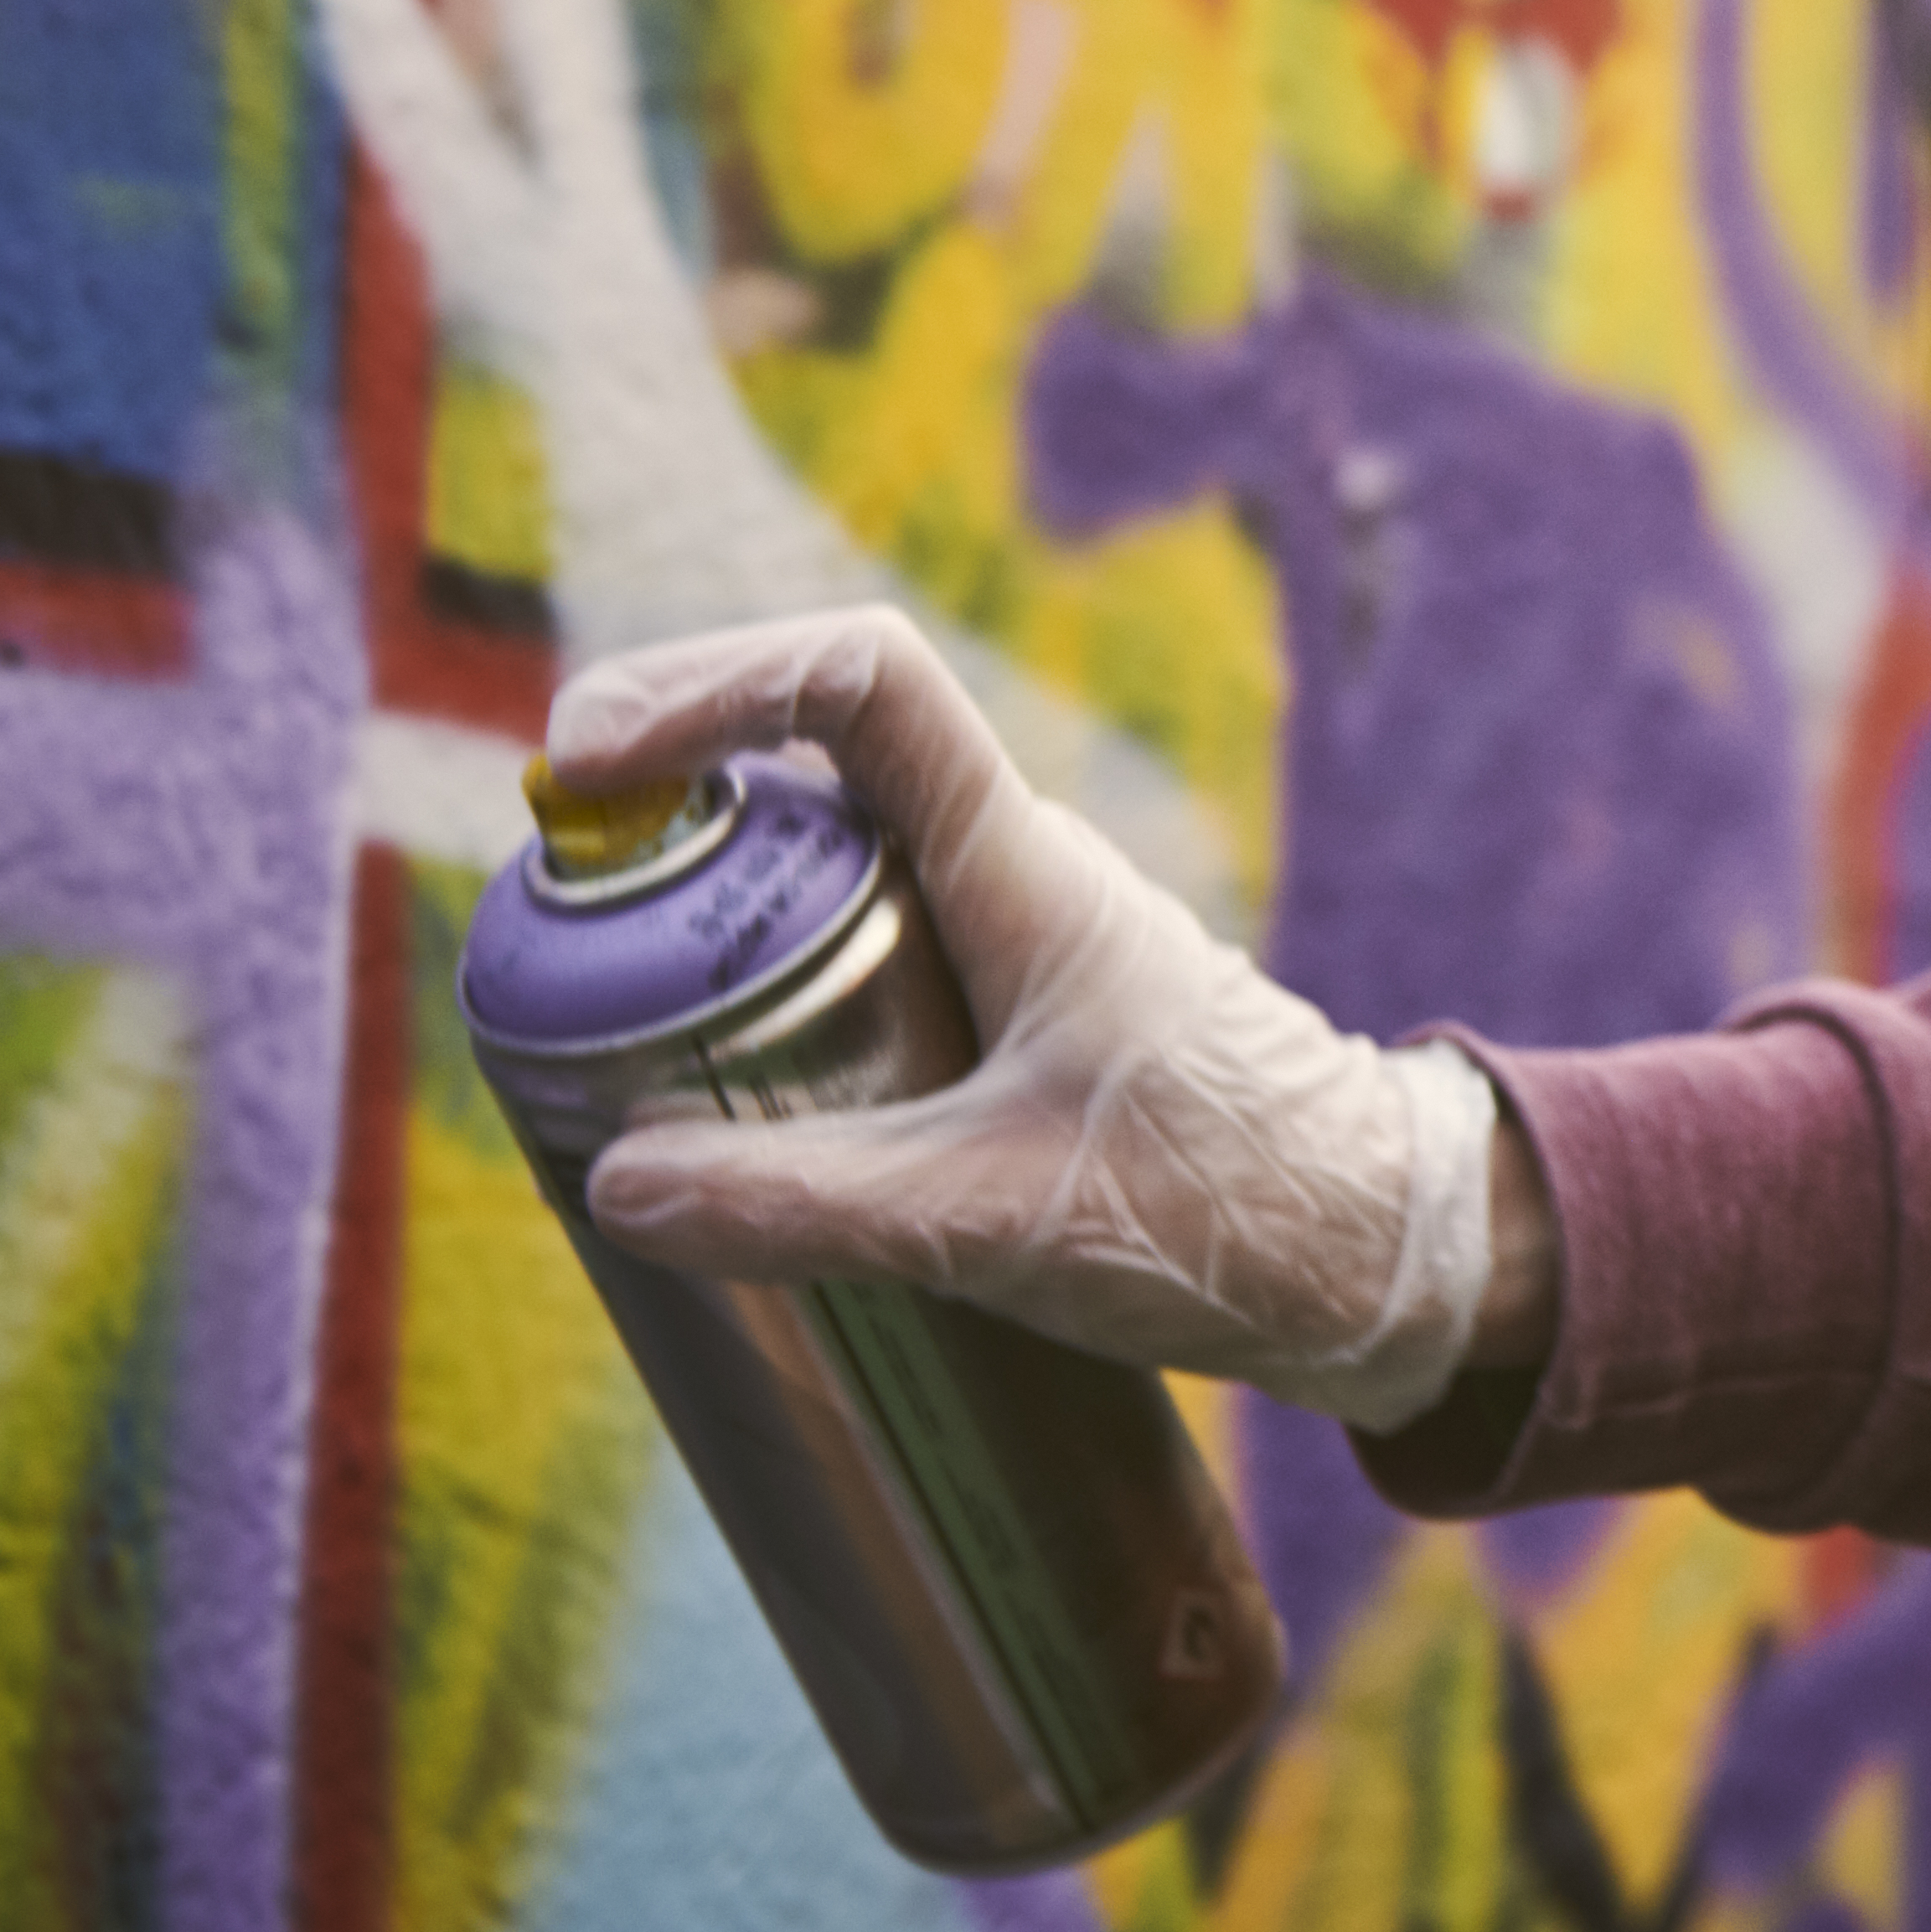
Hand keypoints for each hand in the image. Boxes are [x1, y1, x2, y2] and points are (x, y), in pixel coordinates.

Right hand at [543, 607, 1526, 1433]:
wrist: (1378, 1254)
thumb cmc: (1223, 1211)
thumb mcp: (992, 1219)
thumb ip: (806, 1204)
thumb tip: (616, 1184)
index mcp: (1021, 868)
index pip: (867, 683)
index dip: (714, 678)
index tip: (587, 756)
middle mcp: (1015, 873)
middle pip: (818, 763)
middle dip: (672, 794)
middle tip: (552, 884)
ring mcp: (1017, 938)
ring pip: (837, 868)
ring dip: (715, 898)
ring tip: (590, 987)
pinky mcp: (1017, 1016)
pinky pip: (868, 954)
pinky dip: (772, 982)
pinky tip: (707, 1078)